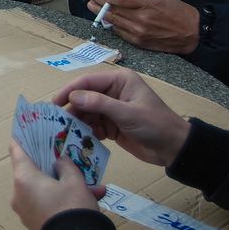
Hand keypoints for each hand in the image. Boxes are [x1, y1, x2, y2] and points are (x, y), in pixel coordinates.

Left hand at [9, 143, 101, 229]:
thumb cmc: (72, 207)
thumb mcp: (75, 181)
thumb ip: (66, 166)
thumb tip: (60, 162)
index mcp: (23, 178)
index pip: (17, 151)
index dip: (23, 139)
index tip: (29, 131)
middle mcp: (18, 194)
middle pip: (33, 171)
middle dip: (54, 166)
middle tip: (69, 160)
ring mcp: (25, 211)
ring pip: (45, 190)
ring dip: (66, 186)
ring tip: (93, 186)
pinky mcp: (35, 224)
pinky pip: (48, 204)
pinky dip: (64, 200)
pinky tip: (91, 199)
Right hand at [47, 69, 191, 168]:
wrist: (174, 149)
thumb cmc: (155, 125)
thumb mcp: (127, 113)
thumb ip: (99, 104)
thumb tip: (73, 97)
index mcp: (119, 81)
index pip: (88, 81)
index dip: (70, 91)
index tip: (55, 104)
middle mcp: (113, 91)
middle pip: (84, 97)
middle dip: (73, 110)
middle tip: (59, 123)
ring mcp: (112, 109)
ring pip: (87, 113)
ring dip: (79, 123)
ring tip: (70, 134)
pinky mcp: (112, 125)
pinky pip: (93, 126)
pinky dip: (88, 132)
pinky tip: (85, 140)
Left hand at [87, 0, 199, 53]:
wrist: (192, 33)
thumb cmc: (176, 10)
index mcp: (146, 3)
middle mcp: (140, 18)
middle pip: (111, 10)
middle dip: (97, 2)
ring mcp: (138, 32)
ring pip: (113, 22)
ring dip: (101, 13)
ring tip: (93, 7)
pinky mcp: (139, 42)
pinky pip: (120, 32)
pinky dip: (112, 25)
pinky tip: (108, 20)